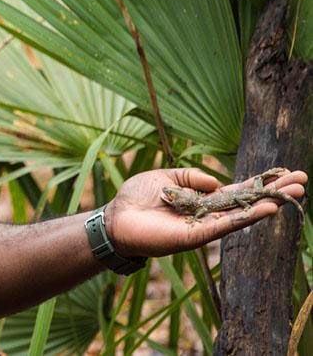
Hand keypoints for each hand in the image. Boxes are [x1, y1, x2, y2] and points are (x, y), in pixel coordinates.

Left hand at [103, 168, 306, 257]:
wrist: (116, 217)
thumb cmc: (136, 197)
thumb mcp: (166, 177)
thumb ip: (192, 178)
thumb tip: (216, 182)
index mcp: (202, 198)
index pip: (238, 190)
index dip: (260, 182)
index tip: (286, 172)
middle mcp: (208, 213)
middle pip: (248, 201)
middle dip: (275, 191)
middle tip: (304, 181)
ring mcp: (205, 226)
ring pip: (244, 214)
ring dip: (269, 204)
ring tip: (294, 194)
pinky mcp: (197, 237)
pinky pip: (226, 226)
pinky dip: (247, 217)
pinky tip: (267, 209)